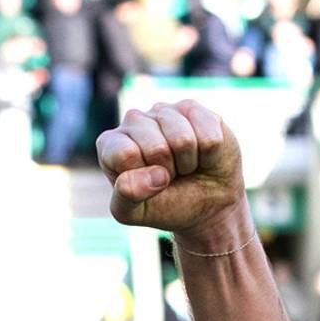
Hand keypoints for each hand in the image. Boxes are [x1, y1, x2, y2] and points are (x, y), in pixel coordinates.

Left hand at [96, 101, 244, 244]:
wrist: (204, 202)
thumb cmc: (163, 205)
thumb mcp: (133, 212)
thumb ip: (126, 197)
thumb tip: (151, 176)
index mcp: (110, 145)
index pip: (124, 155)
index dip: (142, 177)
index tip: (146, 183)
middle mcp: (133, 121)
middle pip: (156, 148)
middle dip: (168, 171)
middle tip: (168, 175)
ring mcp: (163, 111)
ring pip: (184, 140)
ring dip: (188, 163)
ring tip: (183, 165)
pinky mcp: (193, 108)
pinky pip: (209, 136)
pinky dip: (209, 154)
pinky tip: (200, 153)